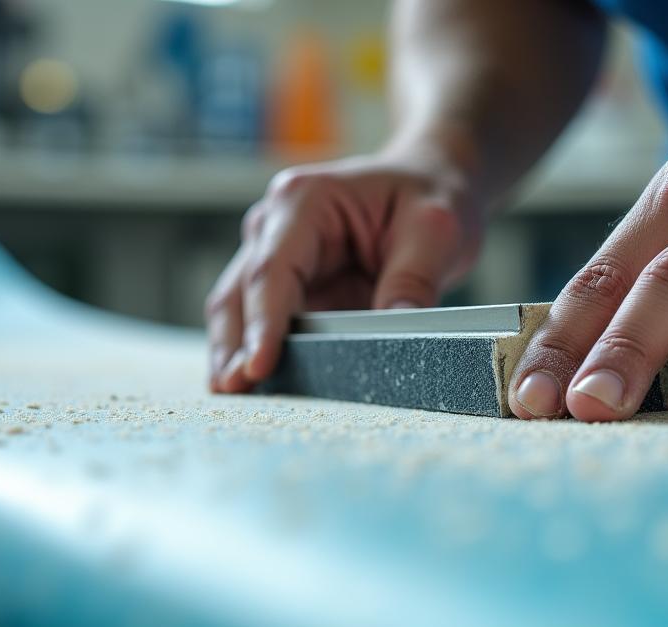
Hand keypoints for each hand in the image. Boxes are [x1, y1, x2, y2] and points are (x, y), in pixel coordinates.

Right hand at [205, 150, 482, 391]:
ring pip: (237, 313)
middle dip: (234, 346)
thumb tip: (398, 330)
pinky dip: (254, 356)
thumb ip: (414, 280)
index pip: (272, 269)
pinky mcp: (287, 290)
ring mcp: (274, 258)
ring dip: (233, 356)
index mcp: (304, 201)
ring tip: (236, 401)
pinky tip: (255, 392)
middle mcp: (274, 227)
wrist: (428, 184)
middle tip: (237, 392)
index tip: (258, 365)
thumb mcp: (435, 230)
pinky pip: (261, 326)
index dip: (263, 321)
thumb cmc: (427, 195)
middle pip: (240, 294)